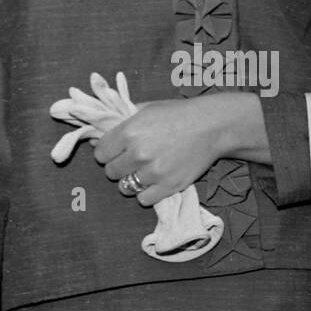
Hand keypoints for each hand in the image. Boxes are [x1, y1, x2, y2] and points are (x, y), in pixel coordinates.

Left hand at [93, 97, 228, 205]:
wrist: (211, 126)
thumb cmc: (177, 114)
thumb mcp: (145, 109)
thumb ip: (122, 122)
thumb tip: (100, 135)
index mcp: (129, 131)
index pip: (100, 153)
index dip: (106, 152)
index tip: (115, 151)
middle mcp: (138, 153)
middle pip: (110, 172)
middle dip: (118, 166)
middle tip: (130, 161)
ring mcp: (153, 172)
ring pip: (125, 187)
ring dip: (130, 181)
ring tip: (141, 172)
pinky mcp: (169, 187)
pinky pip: (143, 200)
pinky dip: (145, 193)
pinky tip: (152, 182)